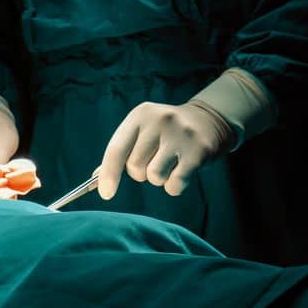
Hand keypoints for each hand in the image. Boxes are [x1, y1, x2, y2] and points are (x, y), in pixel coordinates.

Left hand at [96, 101, 235, 198]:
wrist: (209, 121)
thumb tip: (98, 178)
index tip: (106, 193)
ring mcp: (181, 135)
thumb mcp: (143, 130)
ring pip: (154, 177)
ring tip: (170, 163)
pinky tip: (182, 170)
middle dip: (141, 172)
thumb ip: (122, 151)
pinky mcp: (198, 151)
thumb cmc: (167, 131)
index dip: (109, 174)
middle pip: (135, 167)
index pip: (117, 149)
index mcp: (140, 114)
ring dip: (159, 179)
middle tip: (155, 160)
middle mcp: (160, 121)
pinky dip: (175, 186)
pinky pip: (174, 184)